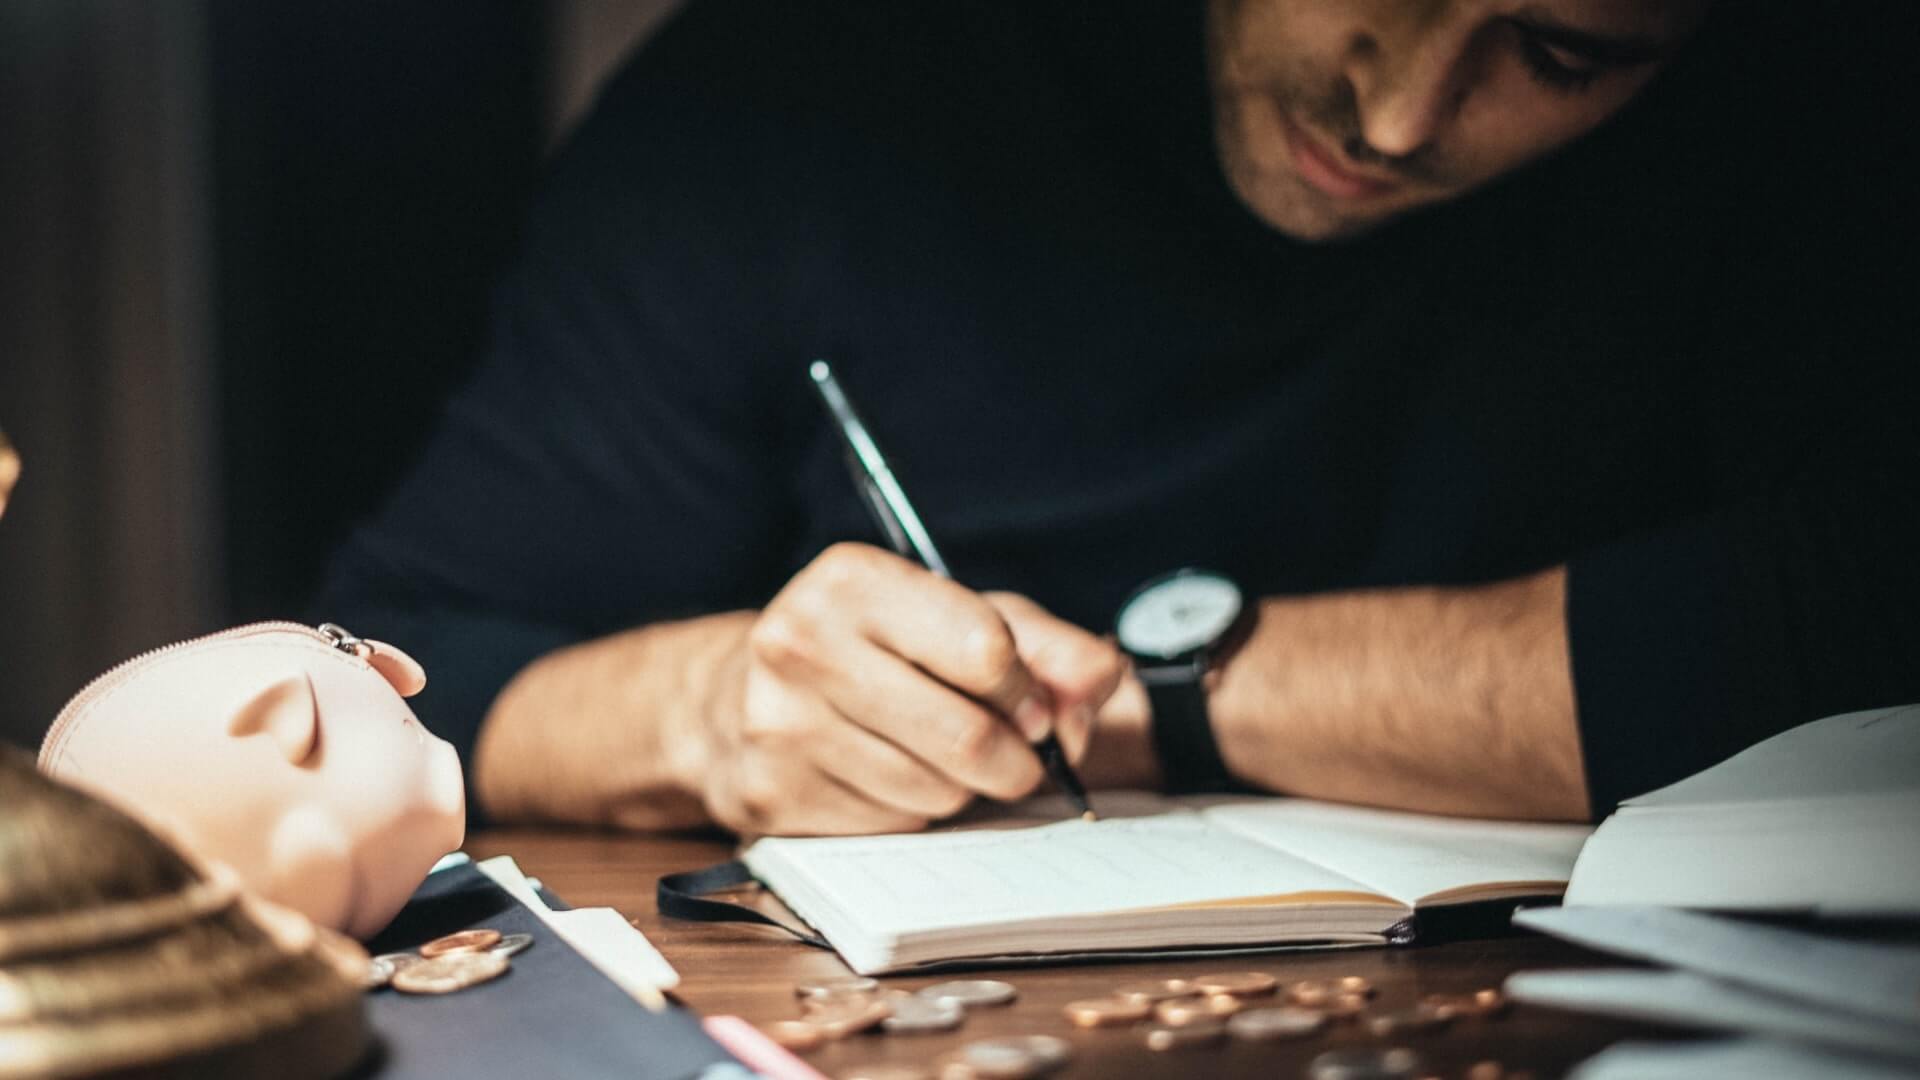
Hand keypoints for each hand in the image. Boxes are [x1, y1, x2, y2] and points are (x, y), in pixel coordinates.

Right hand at [691, 543, 1123, 835]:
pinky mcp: (772, 792)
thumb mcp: (961, 619)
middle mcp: (803, 642)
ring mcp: (780, 723)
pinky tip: (889, 776)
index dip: (1028, 691)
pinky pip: (893, 825)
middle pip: (967, 736)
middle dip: (1014, 758)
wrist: (734, 697)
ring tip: (940, 755)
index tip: (1031, 705)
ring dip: (964, 788)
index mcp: (853, 580)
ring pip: (936, 791)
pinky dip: (914, 811)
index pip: (985, 650)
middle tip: (1016, 753)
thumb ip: (1046, 645)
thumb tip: (1100, 680)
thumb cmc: (872, 650)